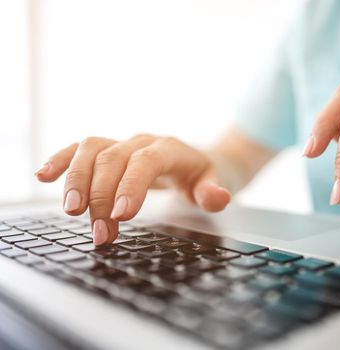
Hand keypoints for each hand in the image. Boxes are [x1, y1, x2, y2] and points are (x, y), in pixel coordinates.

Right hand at [35, 134, 230, 244]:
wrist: (200, 158)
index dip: (131, 186)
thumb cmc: (205, 174)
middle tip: (101, 233)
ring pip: (92, 151)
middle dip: (102, 196)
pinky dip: (61, 161)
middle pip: (113, 159)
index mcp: (170, 149)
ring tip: (72, 212)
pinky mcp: (108, 151)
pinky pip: (80, 149)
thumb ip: (214, 193)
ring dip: (77, 180)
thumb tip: (217, 197)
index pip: (146, 161)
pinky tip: (44, 176)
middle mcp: (143, 141)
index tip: (120, 215)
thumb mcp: (215, 184)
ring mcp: (123, 143)